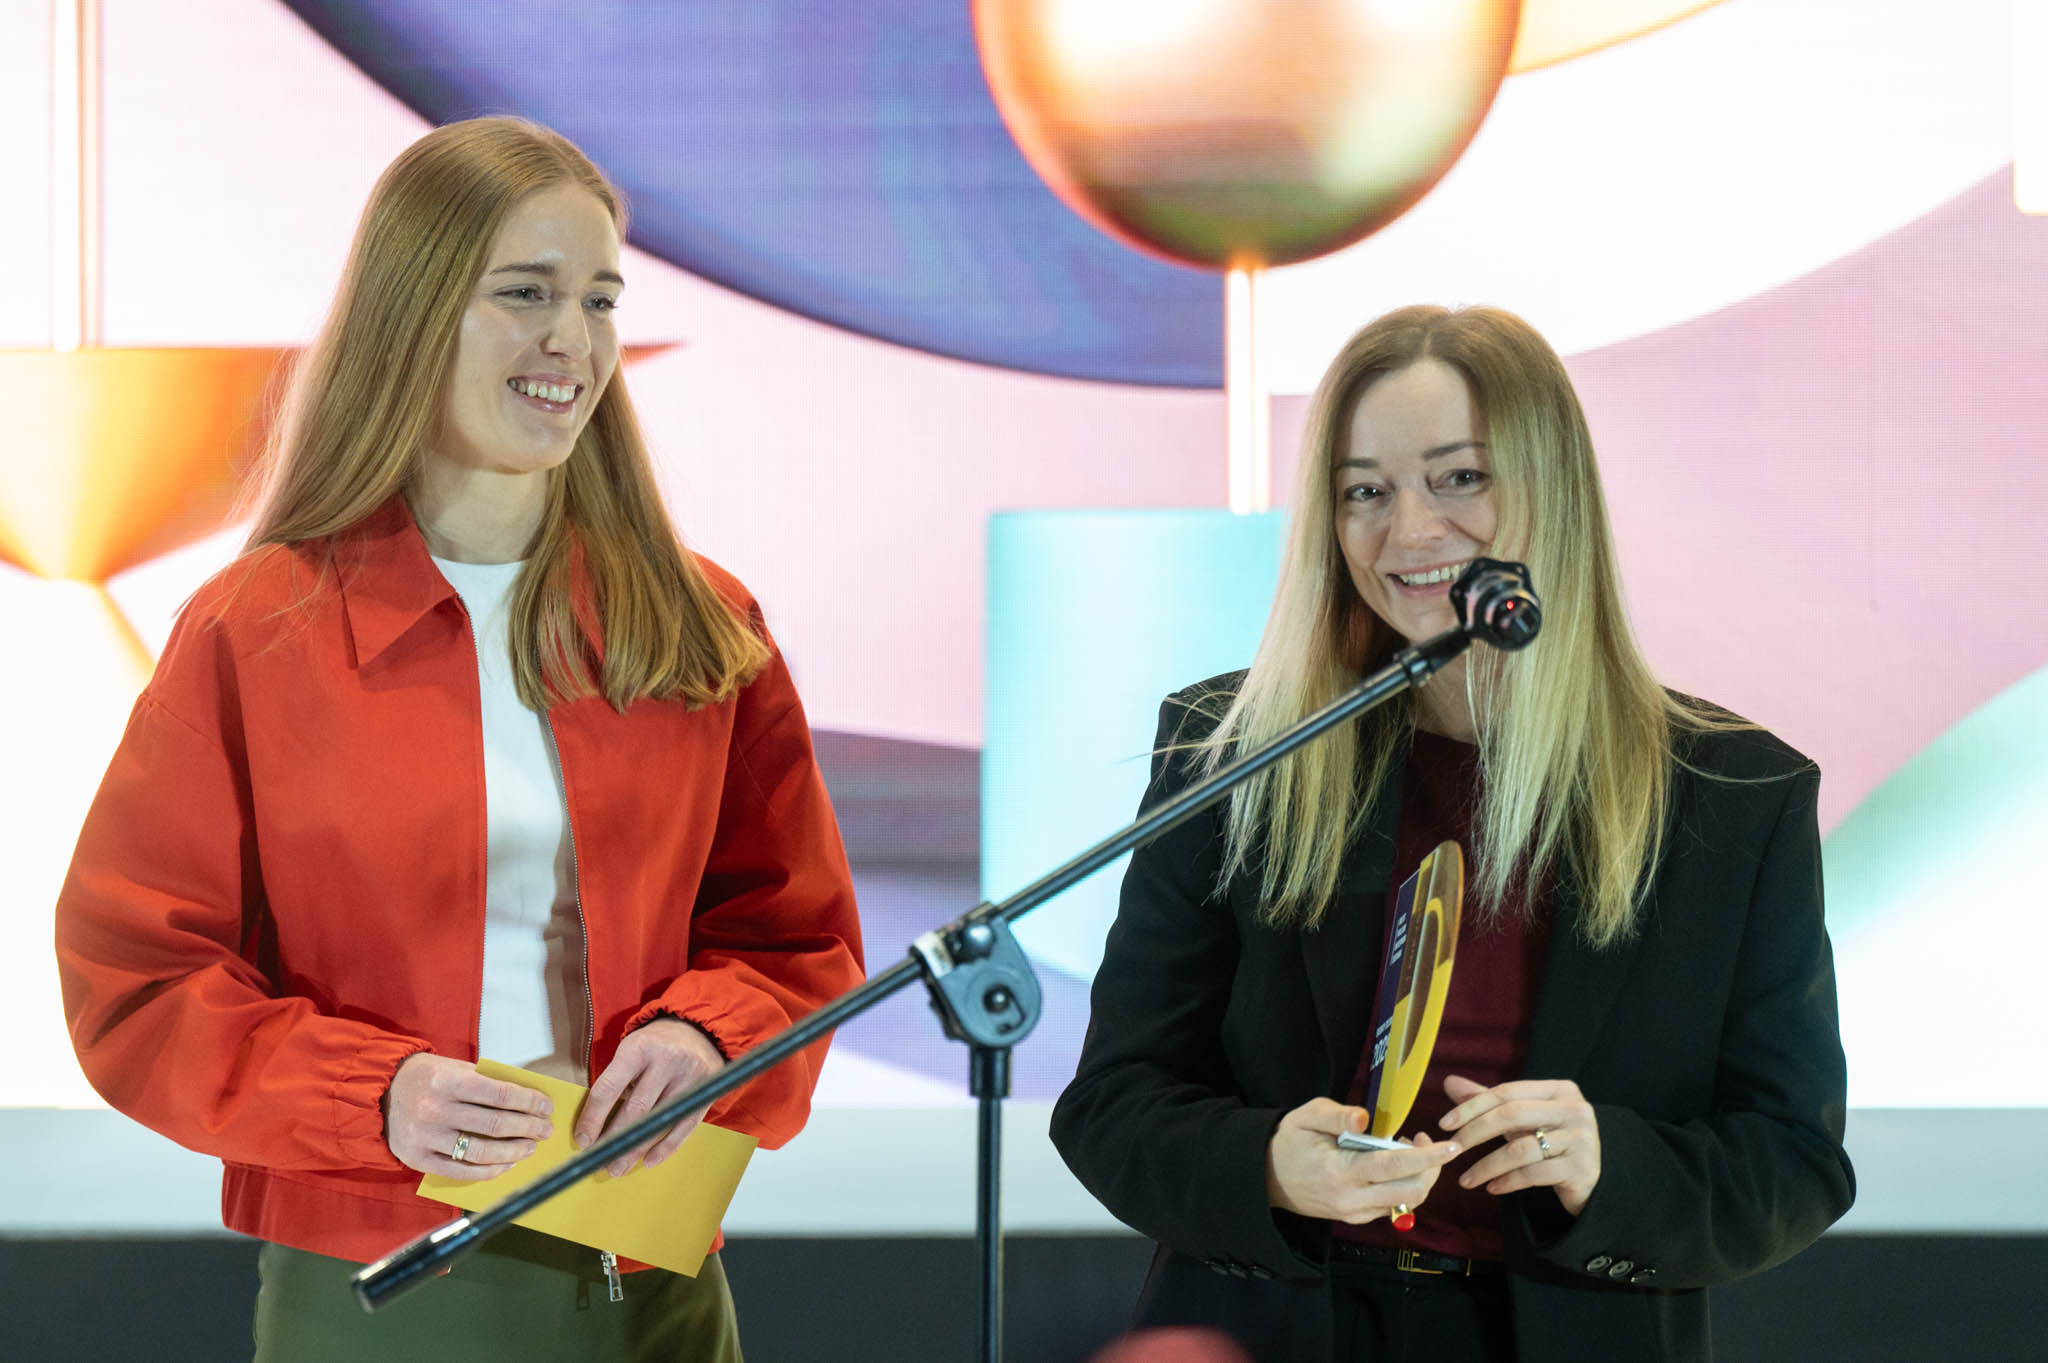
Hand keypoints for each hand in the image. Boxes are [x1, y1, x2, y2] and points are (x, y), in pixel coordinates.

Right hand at [384, 1053, 553, 1181]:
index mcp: (448, 1081)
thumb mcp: (455, 1069)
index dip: (529, 1102)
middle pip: (494, 1124)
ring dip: (513, 1152)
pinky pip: (461, 1171)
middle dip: (527, 1128)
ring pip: (480, 1151)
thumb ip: (486, 1083)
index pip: (500, 1094)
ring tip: (530, 1148)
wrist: (381, 1092)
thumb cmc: (427, 1078)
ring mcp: (426, 1137)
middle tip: (545, 1130)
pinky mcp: (418, 1159)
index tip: (546, 1107)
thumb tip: (527, 1100)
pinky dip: (489, 1170)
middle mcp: (435, 1109)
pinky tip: (506, 1164)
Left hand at [574, 1018, 725, 1177]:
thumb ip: (616, 1080)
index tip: (583, 1139)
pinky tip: (649, 1160)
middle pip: (635, 1109)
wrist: (698, 1030)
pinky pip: (684, 1126)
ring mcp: (688, 1077)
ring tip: (618, 1167)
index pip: (609, 1088)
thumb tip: (594, 1123)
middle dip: (615, 1140)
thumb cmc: (655, 1045)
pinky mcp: (705, 1091)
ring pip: (658, 1121)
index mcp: (638, 1049)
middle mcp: (665, 1061)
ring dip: (636, 1149)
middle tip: (599, 1161)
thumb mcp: (631, 1050)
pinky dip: (666, 1146)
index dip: (593, 1118)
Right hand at [1265, 1097, 1460, 1223]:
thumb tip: (1364, 1118)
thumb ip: (1338, 1115)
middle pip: (1411, 1192)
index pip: (1394, 1167)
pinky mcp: (1355, 1219)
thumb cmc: (1287, 1142)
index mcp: (1340, 1172)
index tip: (1451, 1146)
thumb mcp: (1306, 1116)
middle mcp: (1352, 1200)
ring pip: (1406, 1203)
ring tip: (1406, 1149)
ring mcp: (1354, 1213)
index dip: (1427, 1158)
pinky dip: (1404, 1186)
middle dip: (1431, 1168)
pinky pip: (1392, 1206)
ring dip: (1419, 1177)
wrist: (1264, 1178)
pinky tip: (1393, 1166)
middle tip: (1424, 1140)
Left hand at [1440, 1074, 1601, 1214]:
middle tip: (1452, 1150)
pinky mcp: (1581, 1169)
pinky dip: (1507, 1182)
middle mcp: (1575, 1110)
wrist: (1592, 1179)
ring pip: (1521, 1149)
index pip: (1507, 1092)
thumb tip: (1449, 1082)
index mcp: (1560, 1090)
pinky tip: (1491, 1188)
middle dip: (1475, 1133)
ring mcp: (1581, 1139)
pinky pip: (1533, 1174)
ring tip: (1466, 1180)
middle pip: (1512, 1115)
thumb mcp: (1521, 1119)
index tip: (1445, 1123)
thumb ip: (1488, 1101)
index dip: (1472, 1106)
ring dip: (1486, 1166)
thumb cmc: (1551, 1142)